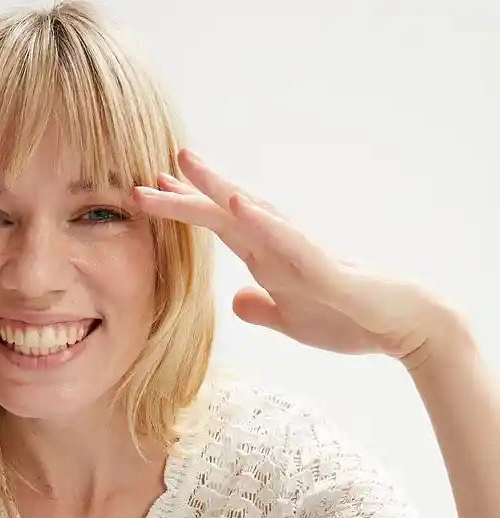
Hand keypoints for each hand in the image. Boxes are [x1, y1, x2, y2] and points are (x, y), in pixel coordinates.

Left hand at [133, 148, 458, 368]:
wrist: (397, 326)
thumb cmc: (348, 319)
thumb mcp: (290, 320)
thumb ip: (261, 308)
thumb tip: (234, 300)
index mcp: (269, 259)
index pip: (220, 228)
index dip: (187, 210)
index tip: (151, 194)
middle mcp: (280, 246)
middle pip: (226, 213)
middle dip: (187, 192)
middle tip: (146, 173)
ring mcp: (299, 252)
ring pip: (250, 214)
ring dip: (216, 190)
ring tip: (185, 164)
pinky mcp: (321, 266)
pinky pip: (285, 239)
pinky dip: (258, 220)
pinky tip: (235, 203)